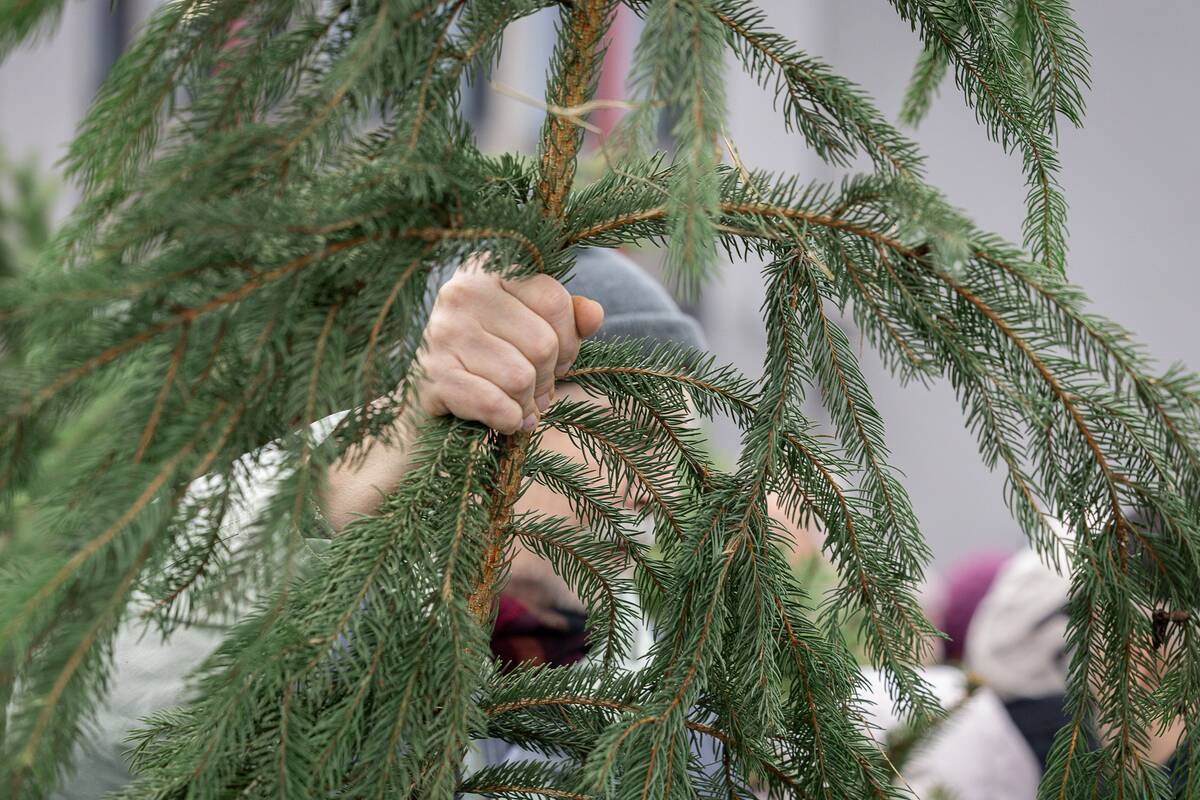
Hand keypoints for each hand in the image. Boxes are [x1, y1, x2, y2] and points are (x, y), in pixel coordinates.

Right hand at [413, 254, 603, 432]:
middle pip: (542, 344)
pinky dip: (509, 421)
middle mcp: (461, 292)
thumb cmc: (494, 347)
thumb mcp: (533, 321)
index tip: (560, 359)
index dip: (569, 340)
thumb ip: (568, 315)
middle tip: (539, 389)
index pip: (553, 299)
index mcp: (490, 268)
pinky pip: (494, 406)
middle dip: (549, 377)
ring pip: (520, 378)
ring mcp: (442, 332)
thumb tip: (593, 314)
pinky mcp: (432, 375)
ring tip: (521, 404)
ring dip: (528, 403)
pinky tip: (506, 419)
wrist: (432, 384)